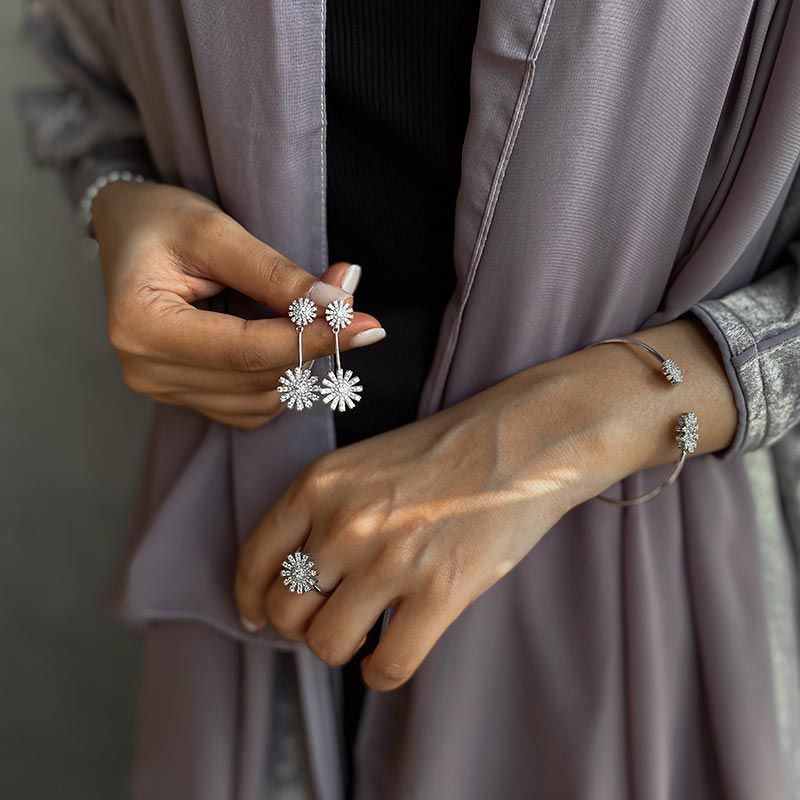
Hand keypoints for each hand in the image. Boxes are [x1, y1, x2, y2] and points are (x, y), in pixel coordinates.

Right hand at [91, 180, 384, 427]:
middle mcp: (147, 372)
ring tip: (305, 311)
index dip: (313, 339)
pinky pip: (254, 406)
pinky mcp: (187, 398)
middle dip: (313, 342)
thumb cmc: (162, 220)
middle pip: (258, 378)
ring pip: (263, 398)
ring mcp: (165, 391)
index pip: (246, 351)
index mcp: (142, 327)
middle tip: (346, 300)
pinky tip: (280, 338)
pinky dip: (281, 376)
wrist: (128, 231)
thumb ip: (276, 273)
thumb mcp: (216, 231)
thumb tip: (340, 303)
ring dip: (299, 360)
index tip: (367, 325)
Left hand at [234, 356, 620, 689]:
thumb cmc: (446, 451)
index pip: (256, 560)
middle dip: (305, 624)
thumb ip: (324, 512)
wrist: (521, 439)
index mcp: (320, 485)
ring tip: (369, 631)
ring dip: (344, 648)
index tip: (258, 616)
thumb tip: (300, 580)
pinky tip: (395, 652)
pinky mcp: (440, 591)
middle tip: (335, 617)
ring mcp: (391, 559)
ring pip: (327, 645)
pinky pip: (387, 667)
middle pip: (287, 611)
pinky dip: (383, 672)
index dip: (251, 598)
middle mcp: (345, 523)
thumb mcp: (365, 463)